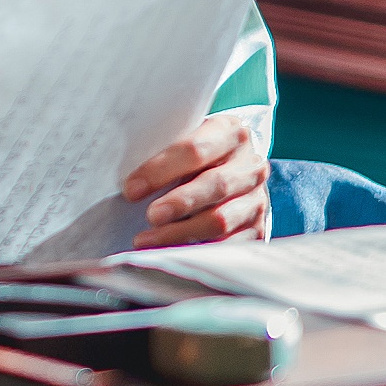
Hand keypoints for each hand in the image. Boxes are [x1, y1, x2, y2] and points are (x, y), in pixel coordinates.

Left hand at [121, 113, 269, 248]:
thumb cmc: (197, 156)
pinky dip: (197, 252)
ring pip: (221, 219)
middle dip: (179, 203)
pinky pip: (228, 246)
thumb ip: (163, 155)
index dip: (160, 170)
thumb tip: (128, 185)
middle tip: (149, 216)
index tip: (131, 189)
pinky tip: (171, 253)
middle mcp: (250, 165)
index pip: (195, 149)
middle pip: (215, 185)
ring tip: (148, 239)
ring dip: (181, 232)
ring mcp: (256, 199)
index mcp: (230, 132)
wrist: (233, 171)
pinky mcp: (256, 229)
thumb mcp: (185, 142)